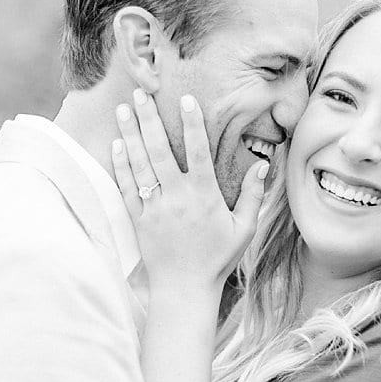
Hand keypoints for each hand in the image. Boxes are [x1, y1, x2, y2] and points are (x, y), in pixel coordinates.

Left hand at [111, 89, 266, 293]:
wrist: (185, 288)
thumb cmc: (218, 258)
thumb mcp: (244, 228)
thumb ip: (253, 195)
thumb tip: (263, 165)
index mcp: (205, 196)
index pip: (198, 152)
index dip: (193, 124)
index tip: (186, 100)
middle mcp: (177, 197)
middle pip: (161, 150)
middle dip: (150, 119)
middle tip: (141, 93)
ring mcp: (155, 207)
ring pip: (140, 164)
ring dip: (131, 134)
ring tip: (124, 109)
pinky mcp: (138, 218)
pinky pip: (127, 186)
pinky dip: (121, 165)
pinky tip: (117, 144)